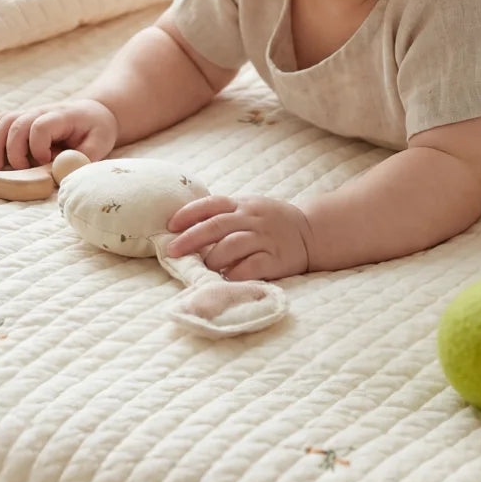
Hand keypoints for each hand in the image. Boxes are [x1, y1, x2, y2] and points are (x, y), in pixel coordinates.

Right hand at [0, 98, 117, 169]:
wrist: (92, 112)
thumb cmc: (96, 129)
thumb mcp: (100, 143)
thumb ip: (84, 157)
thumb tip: (63, 173)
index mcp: (62, 116)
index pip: (40, 126)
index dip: (38, 147)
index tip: (46, 163)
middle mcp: (41, 111)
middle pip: (16, 124)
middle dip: (12, 151)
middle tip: (19, 171)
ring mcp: (28, 114)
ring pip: (2, 122)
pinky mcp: (20, 120)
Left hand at [166, 194, 312, 282]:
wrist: (311, 232)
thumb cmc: (270, 222)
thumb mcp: (248, 209)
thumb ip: (223, 215)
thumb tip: (184, 228)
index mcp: (242, 205)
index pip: (211, 204)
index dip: (188, 213)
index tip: (169, 226)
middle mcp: (252, 219)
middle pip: (216, 226)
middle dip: (191, 238)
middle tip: (172, 251)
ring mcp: (265, 238)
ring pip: (232, 245)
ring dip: (213, 258)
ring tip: (203, 268)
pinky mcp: (276, 258)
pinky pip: (252, 266)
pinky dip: (236, 272)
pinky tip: (226, 277)